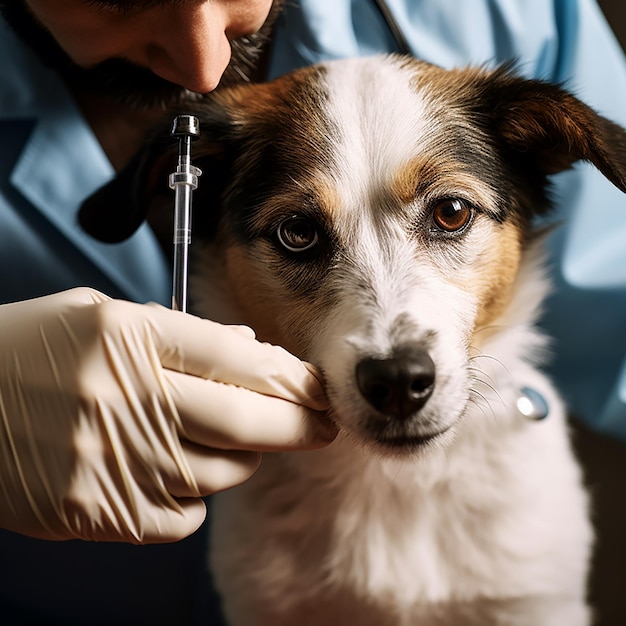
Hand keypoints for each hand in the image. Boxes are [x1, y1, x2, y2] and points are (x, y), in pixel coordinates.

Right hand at [0, 288, 334, 543]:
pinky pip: (181, 515)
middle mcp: (123, 397)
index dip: (291, 376)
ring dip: (245, 458)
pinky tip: (177, 470)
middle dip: (300, 426)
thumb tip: (250, 353)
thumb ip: (179, 333)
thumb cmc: (30, 351)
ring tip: (238, 441)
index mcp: (125, 336)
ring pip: (221, 473)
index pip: (238, 359)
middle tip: (326, 426)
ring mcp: (108, 460)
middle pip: (245, 422)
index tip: (318, 389)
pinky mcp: (94, 511)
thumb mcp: (99, 317)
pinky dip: (195, 494)